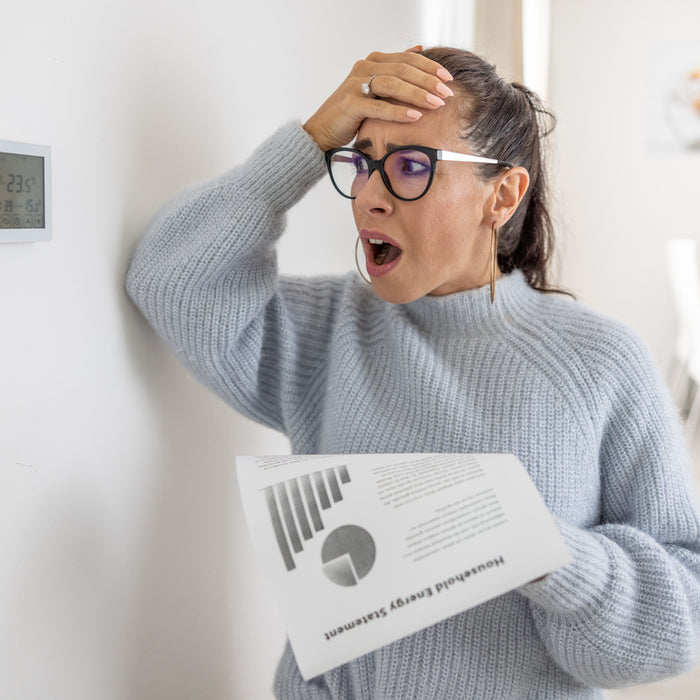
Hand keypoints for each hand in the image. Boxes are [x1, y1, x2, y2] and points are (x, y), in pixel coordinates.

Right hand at [303, 48, 454, 151]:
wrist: (322, 131)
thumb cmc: (352, 113)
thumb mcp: (375, 88)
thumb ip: (395, 71)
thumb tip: (419, 50)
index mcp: (373, 61)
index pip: (408, 59)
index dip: (431, 68)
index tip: (449, 79)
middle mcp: (364, 67)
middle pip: (404, 70)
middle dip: (429, 82)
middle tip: (448, 93)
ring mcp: (355, 84)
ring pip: (394, 84)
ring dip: (418, 94)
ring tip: (437, 104)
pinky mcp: (350, 103)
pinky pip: (379, 106)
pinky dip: (399, 111)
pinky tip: (416, 116)